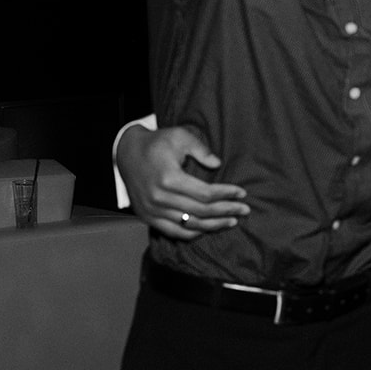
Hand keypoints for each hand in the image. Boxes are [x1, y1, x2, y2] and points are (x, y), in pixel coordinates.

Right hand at [118, 123, 248, 239]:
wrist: (126, 152)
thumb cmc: (156, 143)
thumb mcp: (180, 136)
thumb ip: (201, 149)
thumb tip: (218, 164)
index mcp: (169, 178)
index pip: (205, 194)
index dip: (227, 194)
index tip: (242, 193)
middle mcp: (159, 198)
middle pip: (201, 211)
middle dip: (226, 211)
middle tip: (244, 210)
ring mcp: (151, 210)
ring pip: (189, 224)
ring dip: (213, 225)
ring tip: (231, 221)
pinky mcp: (146, 216)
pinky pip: (173, 232)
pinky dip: (192, 233)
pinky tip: (207, 229)